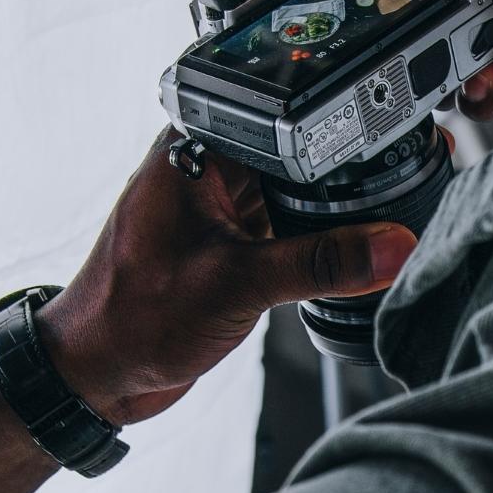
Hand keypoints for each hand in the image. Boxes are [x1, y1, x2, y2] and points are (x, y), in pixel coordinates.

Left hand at [41, 131, 416, 425]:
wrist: (98, 374)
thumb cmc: (134, 318)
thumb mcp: (240, 285)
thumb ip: (321, 264)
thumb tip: (392, 246)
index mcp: (193, 149)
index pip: (281, 117)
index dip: (337, 127)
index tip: (389, 139)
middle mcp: (206, 168)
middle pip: (295, 156)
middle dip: (342, 177)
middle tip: (394, 190)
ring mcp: (218, 207)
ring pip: (294, 195)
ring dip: (329, 215)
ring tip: (376, 227)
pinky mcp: (230, 243)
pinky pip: (287, 229)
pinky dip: (315, 244)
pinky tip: (343, 258)